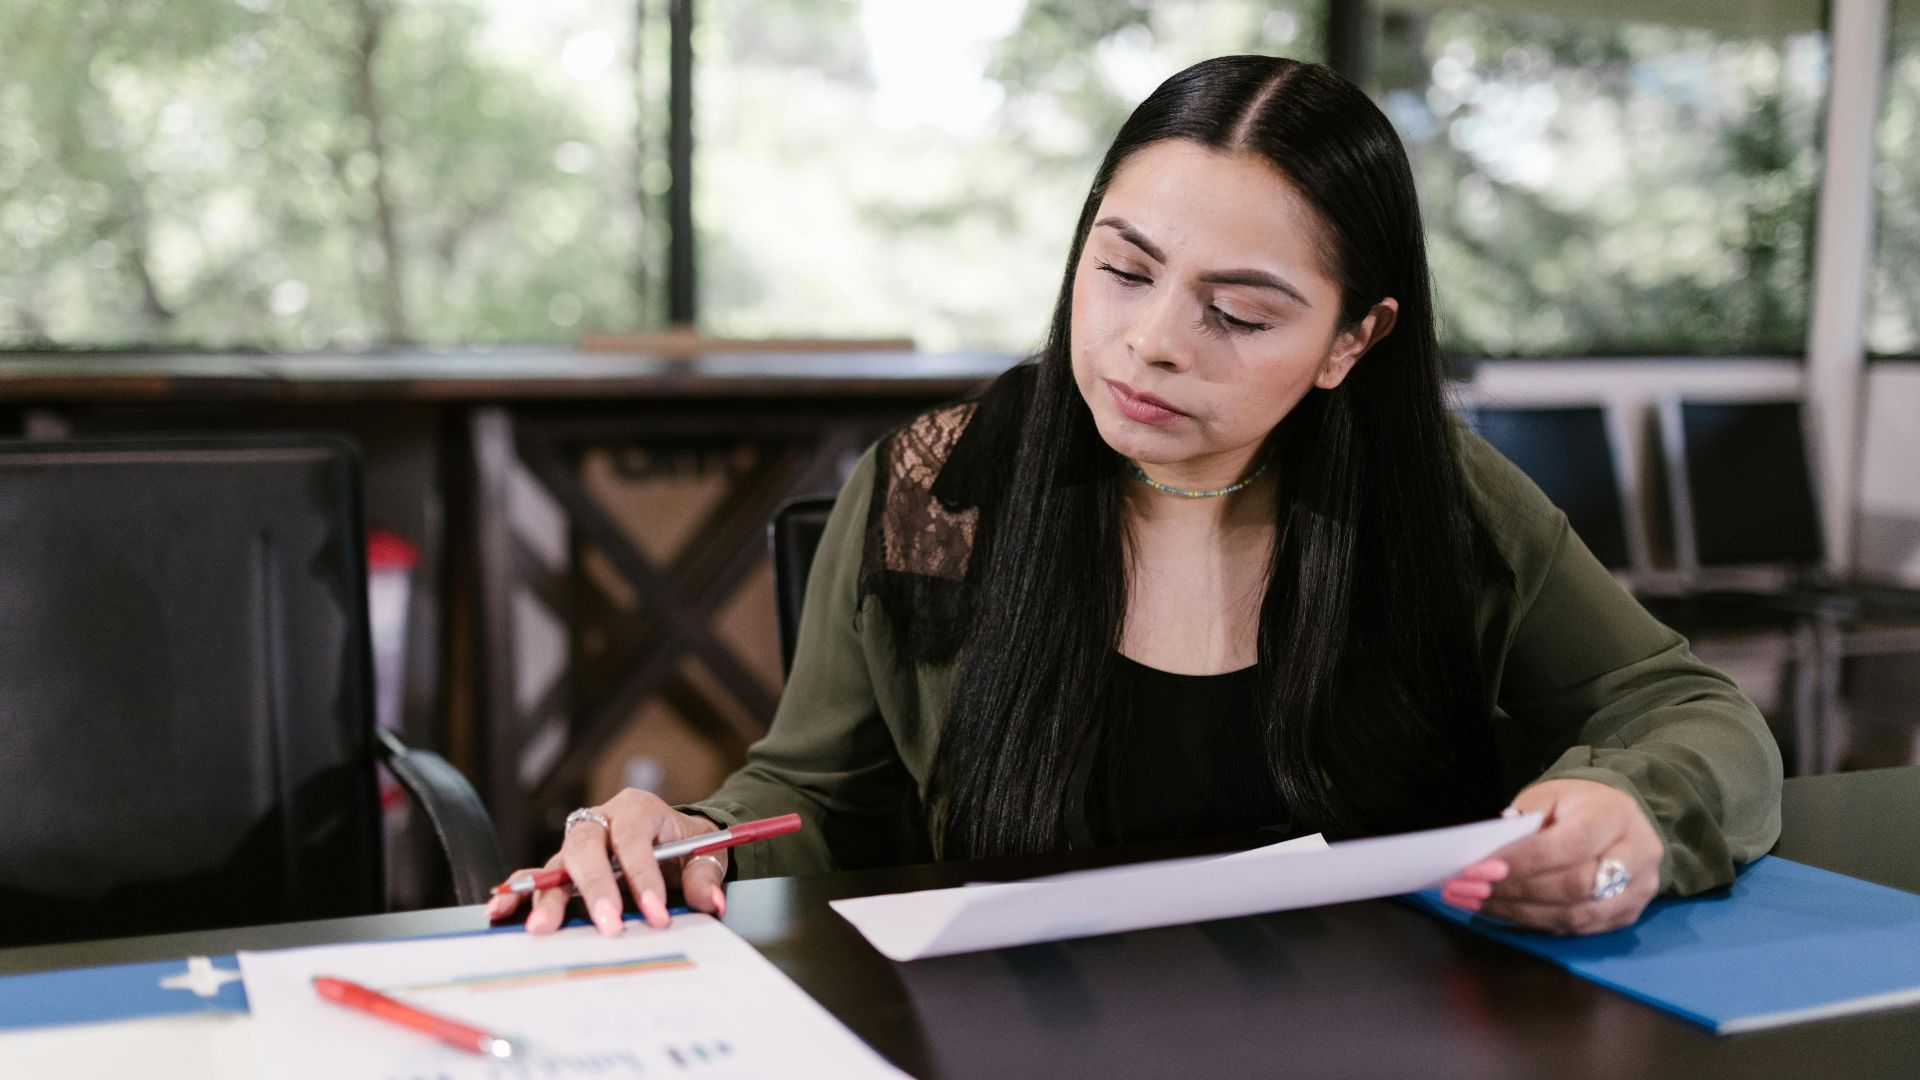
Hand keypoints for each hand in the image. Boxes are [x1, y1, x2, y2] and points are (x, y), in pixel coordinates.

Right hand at [485, 789, 728, 936]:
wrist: (673, 840)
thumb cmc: (685, 845)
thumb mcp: (705, 854)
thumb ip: (705, 875)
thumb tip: (709, 900)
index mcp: (638, 808)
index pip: (635, 841)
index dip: (644, 878)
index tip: (655, 915)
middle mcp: (601, 821)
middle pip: (587, 847)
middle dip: (595, 888)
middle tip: (607, 926)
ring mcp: (578, 845)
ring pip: (556, 864)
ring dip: (546, 897)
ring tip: (539, 927)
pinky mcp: (564, 868)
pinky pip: (537, 878)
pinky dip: (520, 894)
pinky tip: (502, 912)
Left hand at [1440, 778, 1662, 935]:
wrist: (1620, 817)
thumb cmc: (1577, 804)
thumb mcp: (1549, 796)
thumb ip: (1524, 823)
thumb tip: (1488, 856)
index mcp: (1616, 816)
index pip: (1568, 846)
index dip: (1522, 862)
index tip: (1478, 868)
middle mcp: (1637, 855)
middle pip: (1574, 886)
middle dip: (1516, 890)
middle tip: (1468, 889)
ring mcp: (1638, 891)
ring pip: (1575, 915)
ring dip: (1519, 912)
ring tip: (1476, 902)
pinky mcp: (1628, 915)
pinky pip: (1576, 928)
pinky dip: (1534, 922)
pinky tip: (1501, 912)